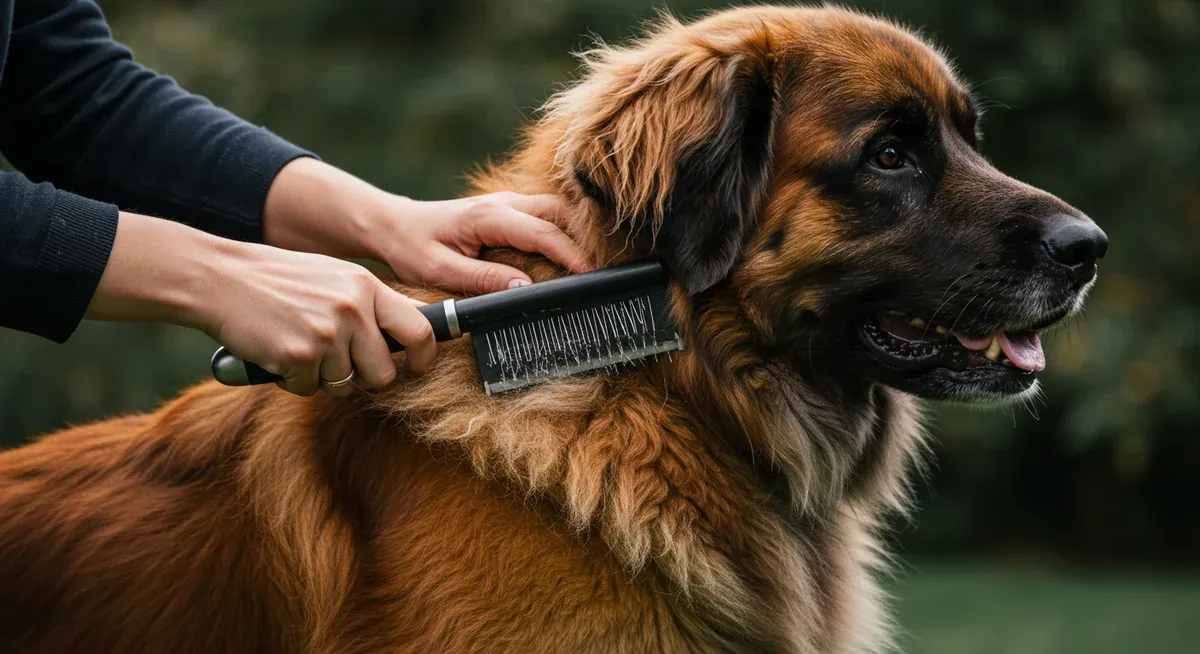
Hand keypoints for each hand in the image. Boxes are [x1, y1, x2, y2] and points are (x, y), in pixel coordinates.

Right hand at [200, 242, 433, 395]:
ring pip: (345, 385)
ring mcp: (327, 333)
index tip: (416, 368)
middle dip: (365, 378)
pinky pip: (310, 389)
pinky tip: (278, 352)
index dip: (423, 357)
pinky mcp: (299, 356)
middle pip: (383, 372)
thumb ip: (372, 303)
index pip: (419, 330)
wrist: (220, 279)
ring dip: (323, 377)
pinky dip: (294, 380)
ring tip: (300, 346)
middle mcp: (352, 309)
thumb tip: (415, 327)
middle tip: (339, 366)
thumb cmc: (280, 281)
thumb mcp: (335, 277)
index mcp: (366, 286)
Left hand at [367, 191, 593, 292]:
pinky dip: (563, 230)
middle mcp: (503, 203)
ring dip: (576, 233)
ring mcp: (506, 203)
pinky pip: (544, 215)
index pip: (543, 234)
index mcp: (489, 217)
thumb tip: (523, 288)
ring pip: (556, 210)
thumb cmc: (411, 248)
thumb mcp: (440, 270)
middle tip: (598, 272)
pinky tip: (568, 253)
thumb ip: (482, 279)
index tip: (590, 278)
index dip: (571, 256)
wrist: (393, 225)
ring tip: (589, 265)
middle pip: (560, 214)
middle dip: (584, 240)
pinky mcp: (506, 210)